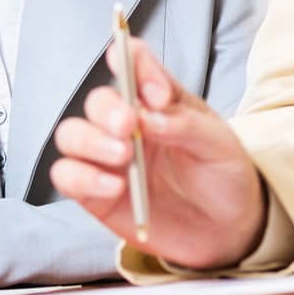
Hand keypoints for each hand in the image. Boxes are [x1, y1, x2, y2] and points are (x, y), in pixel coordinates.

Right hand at [49, 37, 266, 269]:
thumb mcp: (219, 144)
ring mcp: (107, 157)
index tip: (153, 90)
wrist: (226, 232)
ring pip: (71, 134)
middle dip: (107, 109)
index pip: (133, 62)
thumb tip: (147, 115)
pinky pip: (67, 176)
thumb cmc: (221, 177)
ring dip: (90, 141)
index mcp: (156, 100)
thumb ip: (184, 124)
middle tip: (128, 125)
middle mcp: (126, 124)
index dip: (133, 63)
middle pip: (97, 101)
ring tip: (123, 156)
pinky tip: (114, 187)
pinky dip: (83, 177)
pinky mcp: (95, 192)